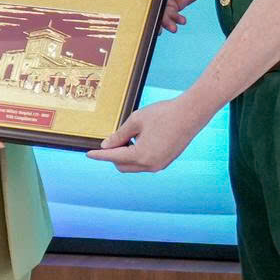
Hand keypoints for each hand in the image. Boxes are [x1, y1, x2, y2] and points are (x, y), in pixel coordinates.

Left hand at [84, 95, 208, 172]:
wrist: (190, 114)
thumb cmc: (163, 114)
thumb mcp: (136, 121)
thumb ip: (119, 135)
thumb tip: (106, 146)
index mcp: (141, 155)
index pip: (113, 157)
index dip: (99, 155)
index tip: (88, 154)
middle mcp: (150, 165)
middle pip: (122, 166)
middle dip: (113, 156)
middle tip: (114, 139)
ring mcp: (159, 166)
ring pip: (134, 166)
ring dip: (126, 155)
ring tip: (130, 137)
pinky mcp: (165, 162)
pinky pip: (145, 164)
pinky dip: (137, 156)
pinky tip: (140, 141)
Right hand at [139, 0, 215, 33]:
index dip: (139, 4)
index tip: (145, 14)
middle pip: (148, 6)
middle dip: (153, 18)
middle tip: (160, 27)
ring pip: (159, 14)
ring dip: (165, 22)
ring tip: (173, 27)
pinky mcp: (174, 4)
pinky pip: (171, 16)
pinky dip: (175, 21)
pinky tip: (182, 21)